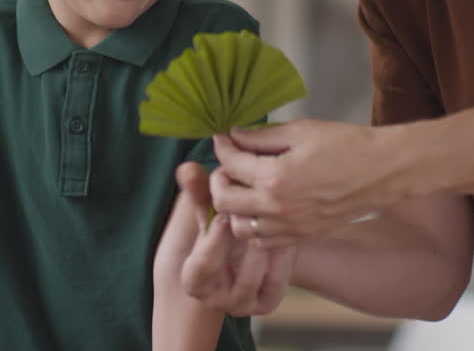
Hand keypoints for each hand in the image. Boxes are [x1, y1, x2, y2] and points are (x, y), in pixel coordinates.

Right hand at [175, 162, 294, 315]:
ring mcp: (243, 304)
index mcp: (194, 280)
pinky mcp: (267, 301)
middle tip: (256, 215)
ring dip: (266, 247)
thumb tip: (188, 169)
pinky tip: (286, 232)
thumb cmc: (217, 226)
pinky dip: (281, 257)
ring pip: (257, 279)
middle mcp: (217, 299)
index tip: (225, 218)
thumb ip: (199, 191)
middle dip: (245, 243)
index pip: (201, 267)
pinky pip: (277, 281)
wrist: (239, 251)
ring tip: (274, 219)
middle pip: (232, 277)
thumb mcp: (208, 210)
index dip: (213, 242)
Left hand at [209, 119, 400, 245]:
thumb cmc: (346, 145)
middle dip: (220, 179)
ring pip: (239, 227)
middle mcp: (277, 207)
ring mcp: (290, 227)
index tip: (223, 139)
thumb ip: (262, 136)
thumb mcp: (301, 131)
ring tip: (245, 188)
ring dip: (235, 207)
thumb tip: (235, 136)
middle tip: (229, 165)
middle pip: (224, 201)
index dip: (222, 146)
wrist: (383, 171)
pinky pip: (264, 241)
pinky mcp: (302, 236)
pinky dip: (255, 226)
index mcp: (275, 177)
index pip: (231, 163)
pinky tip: (263, 207)